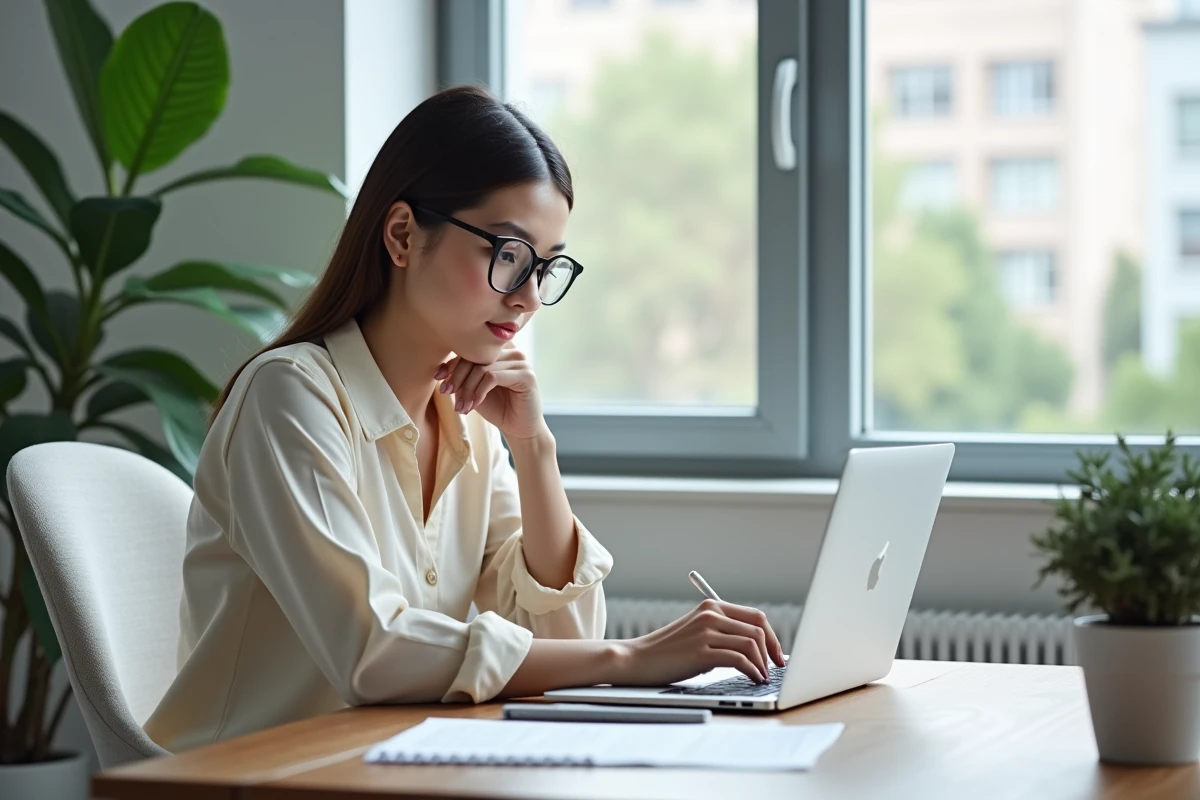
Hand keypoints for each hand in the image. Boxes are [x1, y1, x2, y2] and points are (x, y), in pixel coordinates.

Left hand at [435, 347, 547, 440]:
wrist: (519, 429)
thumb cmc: (497, 408)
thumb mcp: (474, 390)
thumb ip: (463, 376)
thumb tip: (440, 369)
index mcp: (500, 352)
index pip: (471, 351)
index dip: (452, 364)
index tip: (438, 378)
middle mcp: (512, 353)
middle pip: (475, 358)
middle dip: (457, 378)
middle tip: (447, 394)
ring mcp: (521, 363)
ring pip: (482, 369)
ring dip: (467, 389)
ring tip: (462, 407)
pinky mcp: (526, 376)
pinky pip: (493, 378)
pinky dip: (479, 392)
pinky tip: (474, 405)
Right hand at [616, 599, 786, 686]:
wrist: (637, 659)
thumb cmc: (668, 651)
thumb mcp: (696, 632)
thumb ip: (721, 632)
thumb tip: (756, 648)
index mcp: (711, 607)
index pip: (755, 616)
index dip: (772, 637)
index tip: (777, 654)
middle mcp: (710, 615)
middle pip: (758, 629)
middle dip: (772, 651)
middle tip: (775, 668)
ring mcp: (706, 632)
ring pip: (751, 644)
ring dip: (762, 664)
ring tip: (762, 677)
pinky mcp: (702, 652)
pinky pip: (740, 660)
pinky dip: (752, 671)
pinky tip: (752, 679)